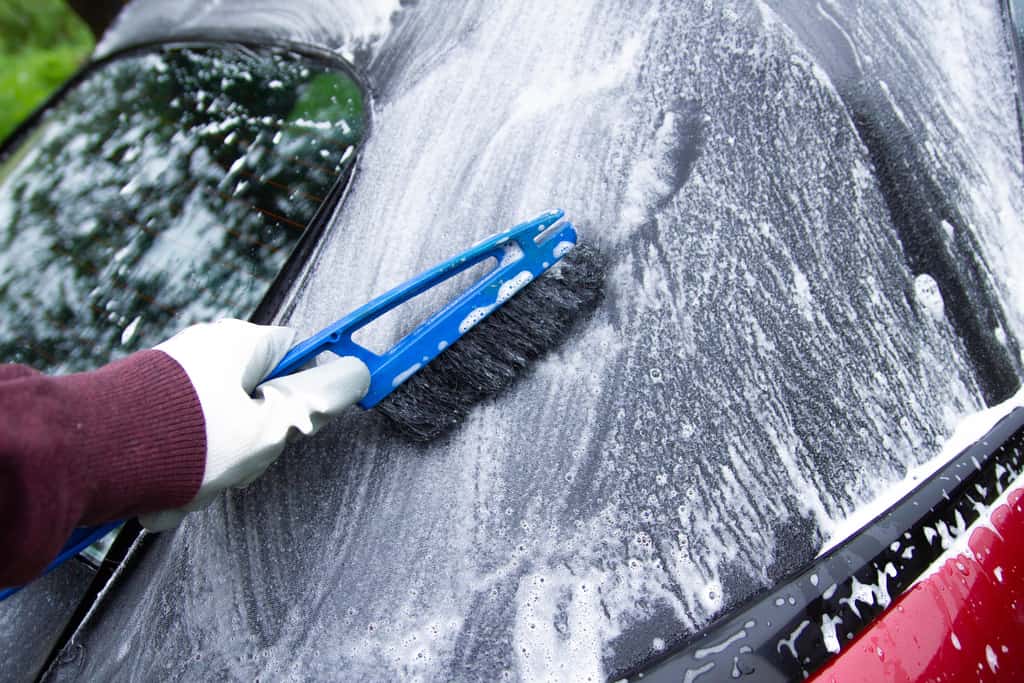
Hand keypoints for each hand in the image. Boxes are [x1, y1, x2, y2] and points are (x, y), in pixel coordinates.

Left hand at [139, 319, 369, 530]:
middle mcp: (207, 351)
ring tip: (194, 484)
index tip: (317, 414)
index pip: (302, 352)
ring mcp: (174, 378)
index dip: (314, 387)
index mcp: (242, 344)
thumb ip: (319, 400)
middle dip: (253, 443)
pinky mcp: (145, 406)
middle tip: (240, 464)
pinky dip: (180, 471)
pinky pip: (184, 443)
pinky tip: (164, 491)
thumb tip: (357, 372)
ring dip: (214, 467)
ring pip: (222, 430)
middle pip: (261, 400)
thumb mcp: (270, 426)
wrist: (88, 459)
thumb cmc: (183, 440)